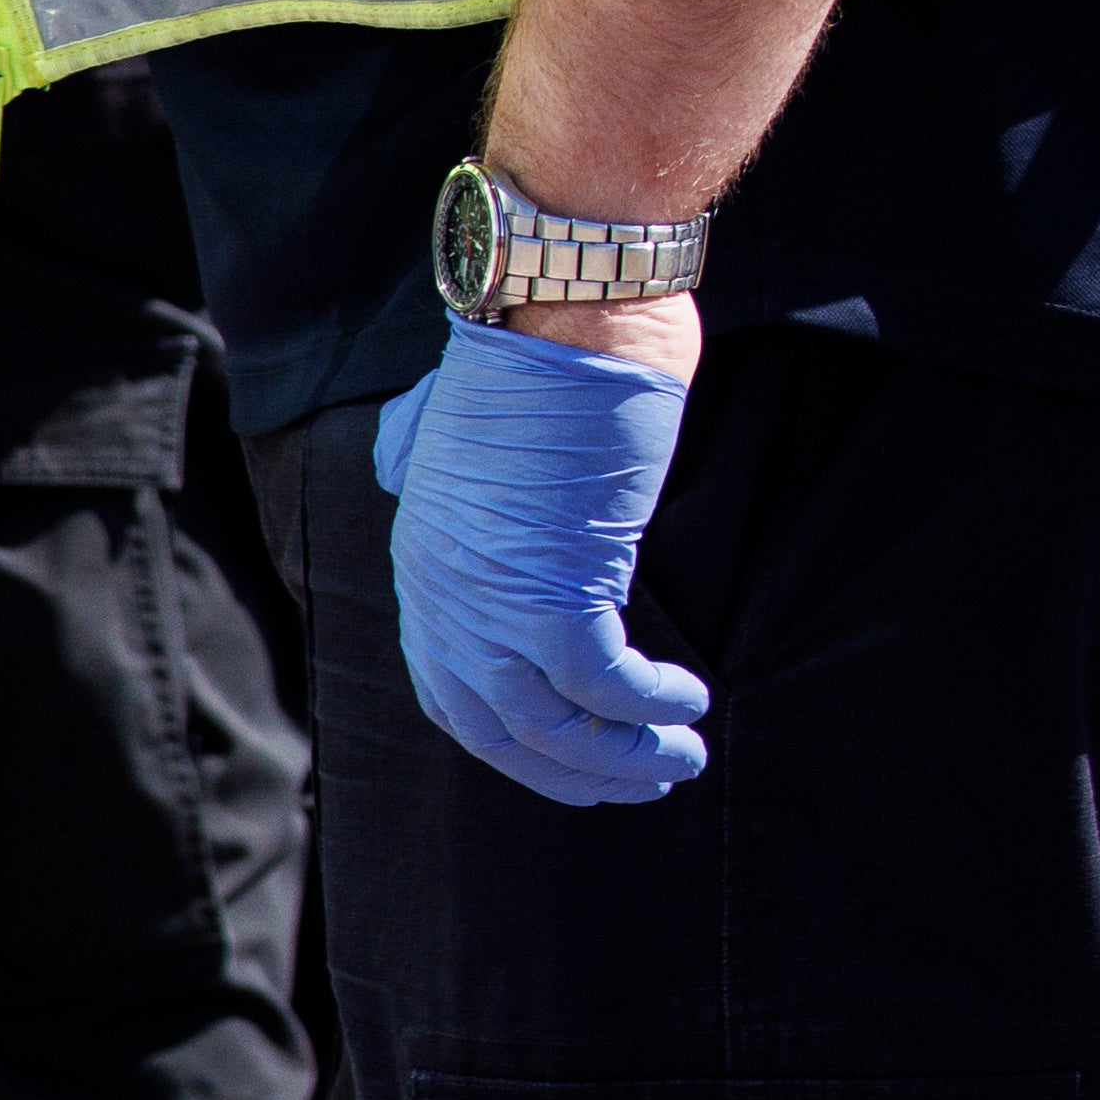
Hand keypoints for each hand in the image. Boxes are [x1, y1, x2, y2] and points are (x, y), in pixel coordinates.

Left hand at [369, 314, 713, 805]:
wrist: (562, 318)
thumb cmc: (528, 364)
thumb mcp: (452, 430)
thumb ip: (427, 463)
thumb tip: (412, 465)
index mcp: (422, 570)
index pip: (450, 695)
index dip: (511, 742)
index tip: (569, 759)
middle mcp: (443, 598)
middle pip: (495, 729)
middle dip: (570, 771)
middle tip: (640, 782)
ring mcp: (493, 598)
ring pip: (548, 725)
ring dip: (620, 756)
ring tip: (679, 757)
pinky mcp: (556, 584)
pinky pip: (600, 684)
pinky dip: (646, 707)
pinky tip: (687, 702)